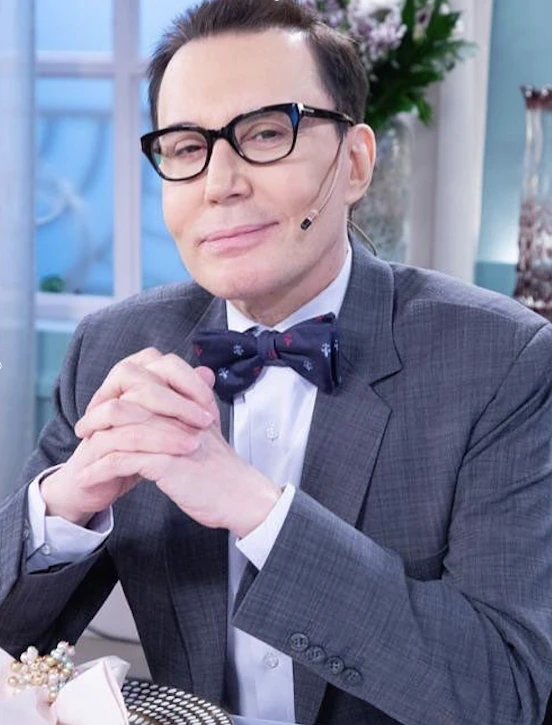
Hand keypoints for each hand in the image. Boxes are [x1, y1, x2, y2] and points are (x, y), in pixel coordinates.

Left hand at [66, 347, 281, 536]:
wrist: (240, 494)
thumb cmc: (220, 467)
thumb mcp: (202, 430)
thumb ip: (182, 411)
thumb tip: (157, 401)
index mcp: (186, 400)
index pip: (142, 383)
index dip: (116, 395)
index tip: (101, 411)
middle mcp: (178, 413)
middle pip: (125, 401)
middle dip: (97, 415)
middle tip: (83, 429)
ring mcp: (171, 436)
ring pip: (118, 429)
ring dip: (93, 445)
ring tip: (80, 460)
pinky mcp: (166, 462)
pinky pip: (120, 461)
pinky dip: (99, 470)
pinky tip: (89, 479)